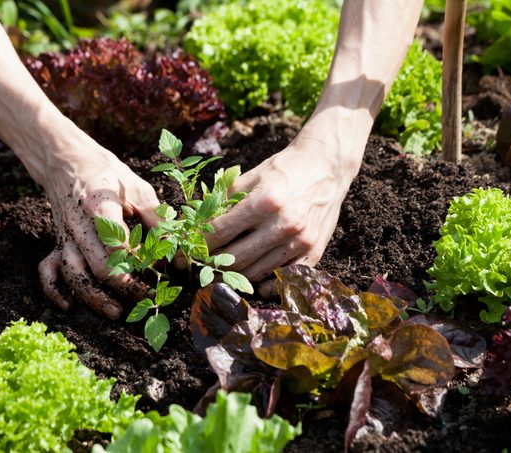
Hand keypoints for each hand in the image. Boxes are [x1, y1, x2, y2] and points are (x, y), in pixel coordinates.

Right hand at [37, 133, 159, 319]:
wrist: (66, 161)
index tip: (161, 268)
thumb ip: (156, 217)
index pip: (120, 244)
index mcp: (99, 206)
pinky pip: (47, 271)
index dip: (142, 262)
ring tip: (115, 312)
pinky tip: (69, 305)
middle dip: (124, 287)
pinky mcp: (56, 242)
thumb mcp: (137, 187)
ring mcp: (64, 236)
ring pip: (73, 274)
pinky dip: (54, 291)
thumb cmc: (107, 174)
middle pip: (97, 267)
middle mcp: (78, 225)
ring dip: (92, 297)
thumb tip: (173, 251)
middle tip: (149, 297)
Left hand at [206, 139, 356, 289]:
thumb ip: (223, 202)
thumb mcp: (250, 177)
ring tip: (217, 272)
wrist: (326, 166)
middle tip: (197, 267)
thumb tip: (194, 226)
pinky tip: (249, 277)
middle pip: (234, 259)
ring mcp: (300, 241)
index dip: (197, 246)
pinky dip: (263, 282)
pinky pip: (281, 278)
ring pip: (255, 273)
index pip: (219, 233)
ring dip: (232, 275)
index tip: (183, 254)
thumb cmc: (283, 169)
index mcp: (264, 201)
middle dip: (210, 265)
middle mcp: (283, 224)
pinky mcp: (313, 252)